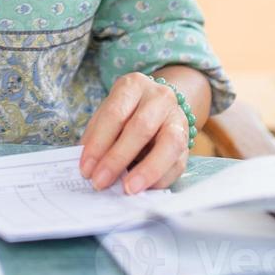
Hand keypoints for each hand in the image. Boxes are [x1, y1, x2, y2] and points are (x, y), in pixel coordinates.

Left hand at [78, 72, 190, 194]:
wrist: (160, 107)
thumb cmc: (126, 112)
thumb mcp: (107, 114)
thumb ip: (97, 136)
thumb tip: (88, 167)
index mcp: (134, 85)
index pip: (115, 113)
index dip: (98, 143)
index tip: (85, 168)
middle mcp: (160, 97)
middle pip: (141, 127)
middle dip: (118, 158)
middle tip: (100, 181)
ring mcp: (178, 118)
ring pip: (169, 144)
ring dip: (147, 170)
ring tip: (128, 189)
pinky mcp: (188, 142)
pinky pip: (177, 163)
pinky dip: (159, 179)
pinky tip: (143, 189)